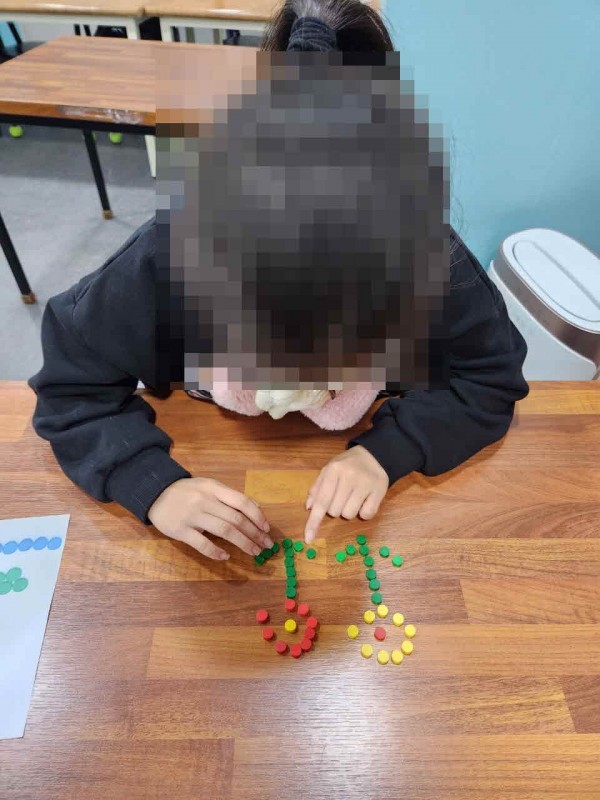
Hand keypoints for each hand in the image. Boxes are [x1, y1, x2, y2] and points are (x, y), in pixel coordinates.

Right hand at [148, 477, 271, 560]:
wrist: (155, 493)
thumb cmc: (187, 492)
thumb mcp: (208, 486)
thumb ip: (229, 496)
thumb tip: (256, 510)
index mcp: (214, 488)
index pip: (242, 501)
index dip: (257, 516)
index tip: (267, 529)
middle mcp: (205, 500)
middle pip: (236, 519)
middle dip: (255, 533)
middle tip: (266, 545)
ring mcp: (193, 515)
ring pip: (225, 531)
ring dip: (243, 543)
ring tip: (254, 552)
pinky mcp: (181, 530)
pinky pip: (202, 544)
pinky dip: (216, 552)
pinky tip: (226, 556)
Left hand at [304, 446, 388, 542]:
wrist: (375, 455)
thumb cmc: (347, 465)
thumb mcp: (328, 470)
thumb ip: (317, 488)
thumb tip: (309, 507)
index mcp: (333, 470)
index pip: (321, 501)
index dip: (313, 521)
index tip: (308, 538)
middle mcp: (349, 476)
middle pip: (334, 511)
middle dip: (335, 508)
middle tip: (342, 495)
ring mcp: (365, 484)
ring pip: (349, 514)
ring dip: (348, 510)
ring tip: (353, 497)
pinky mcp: (379, 491)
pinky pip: (366, 515)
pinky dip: (363, 512)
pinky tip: (365, 500)